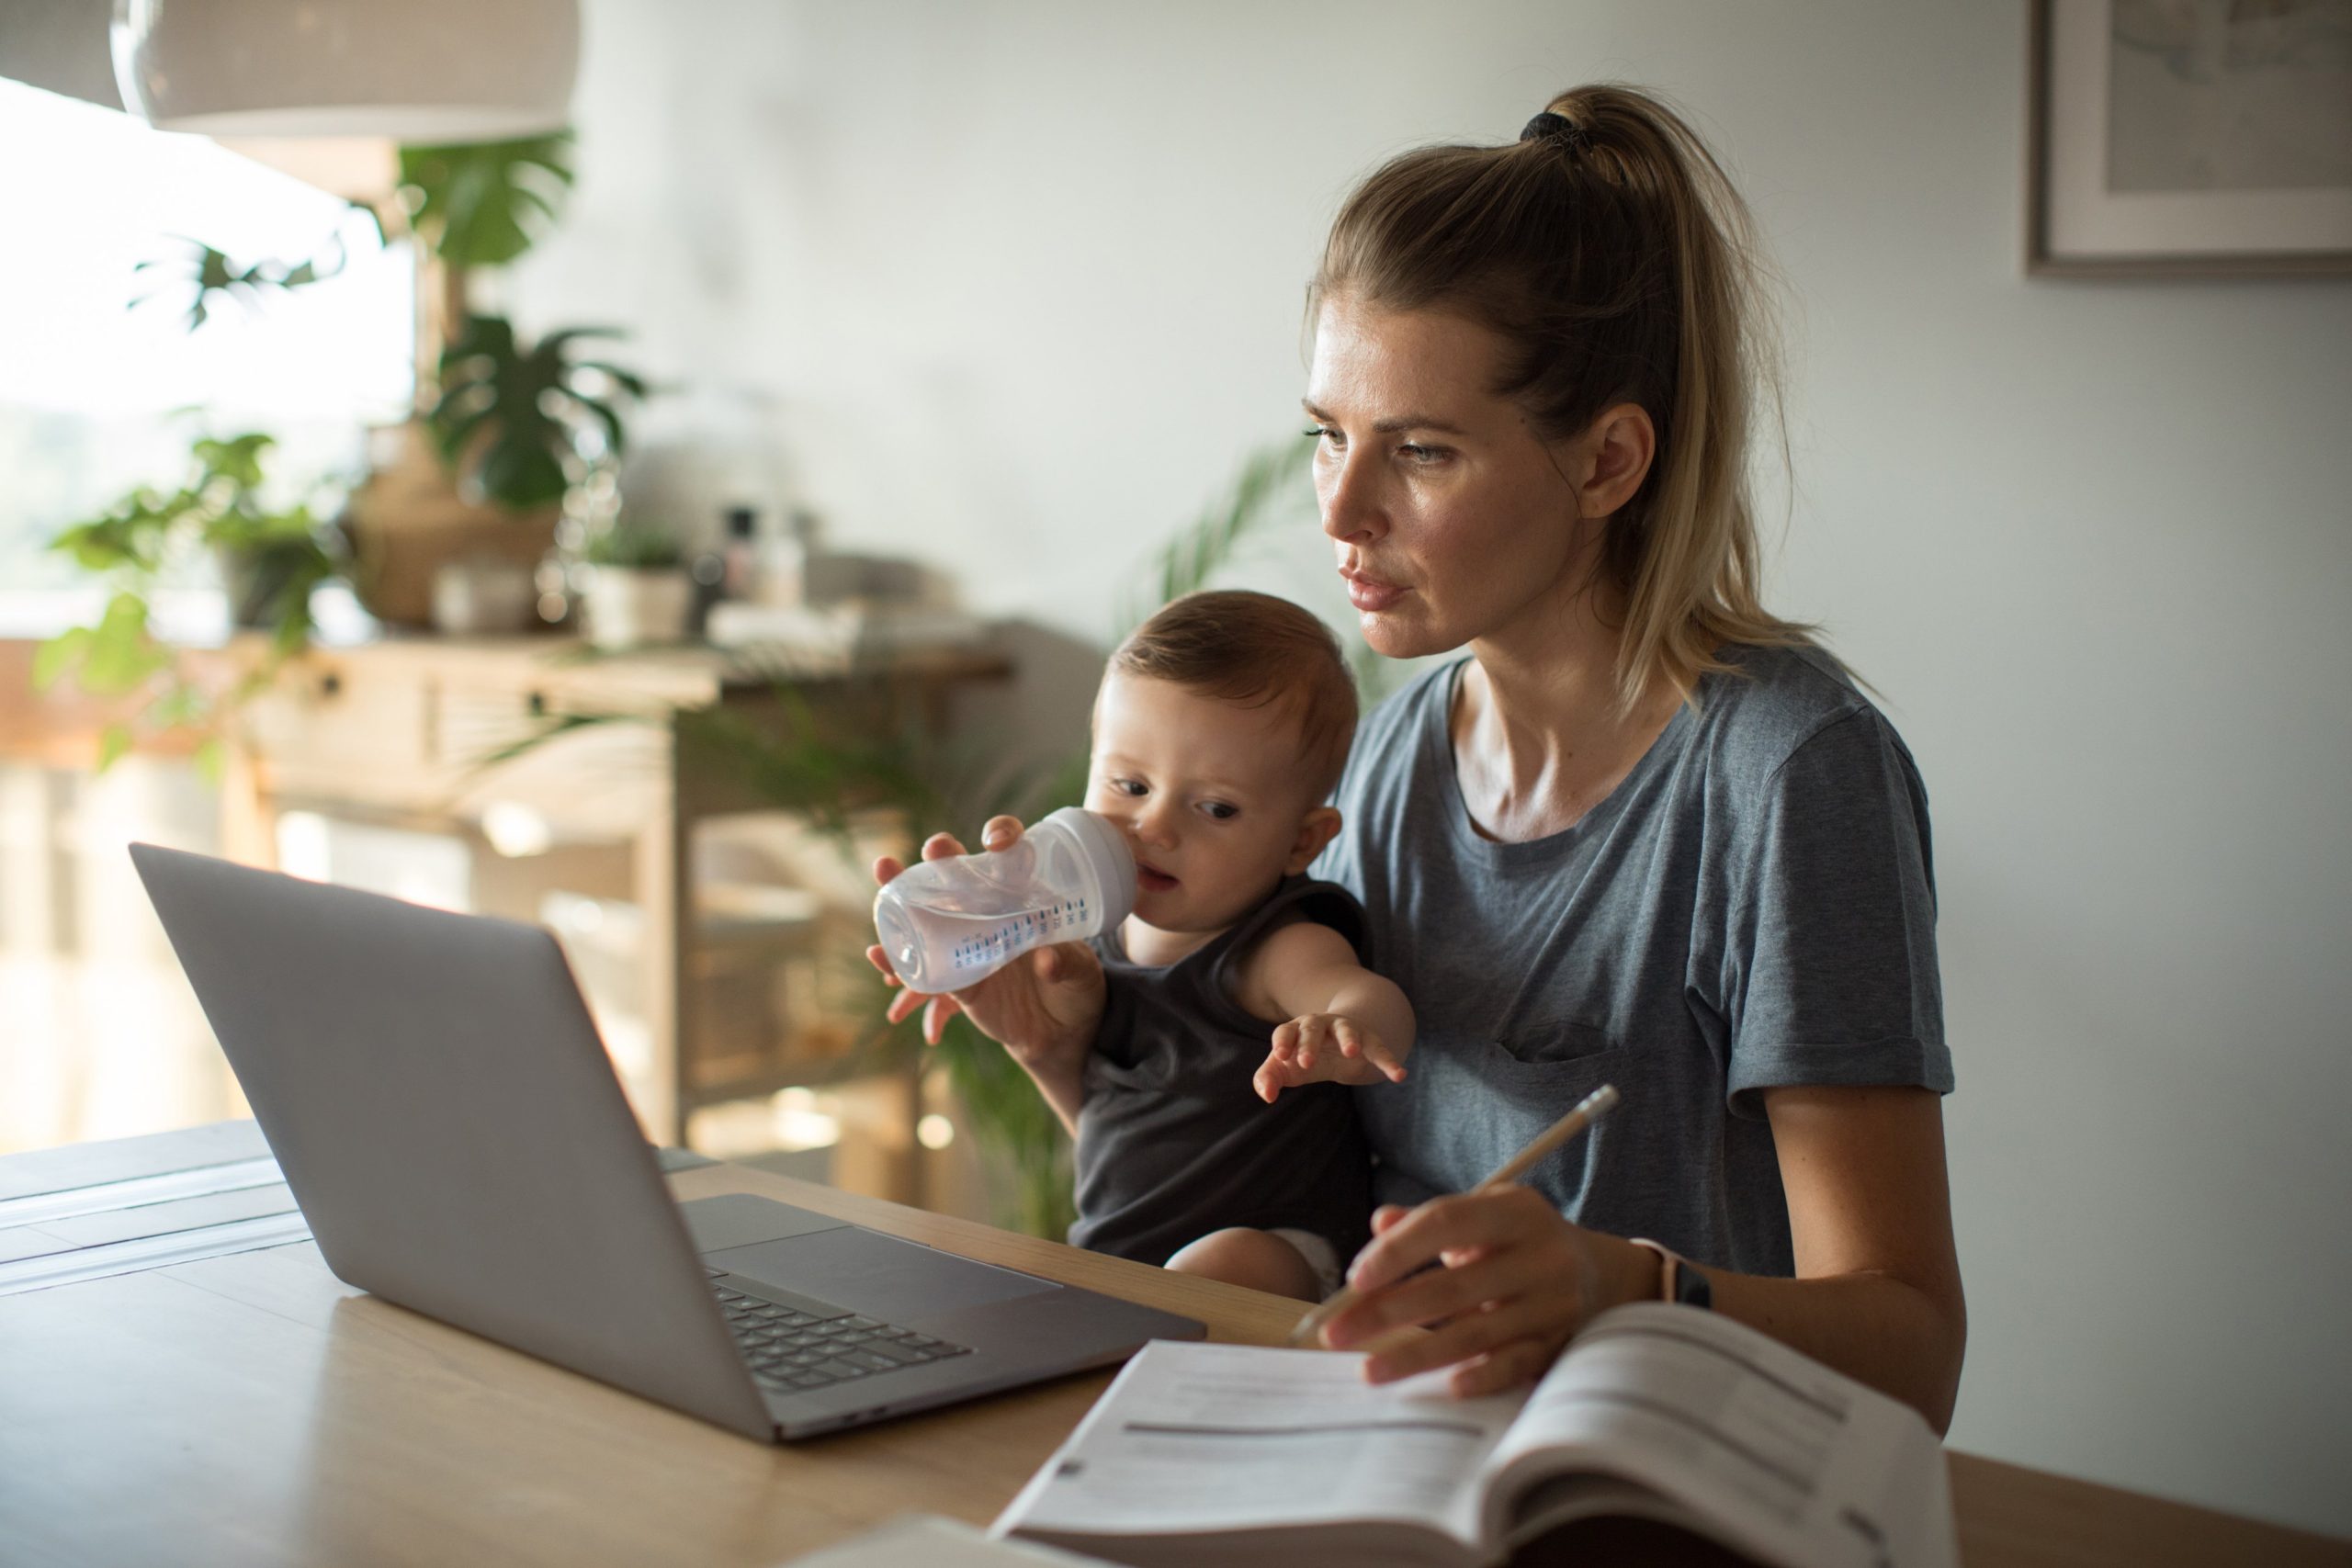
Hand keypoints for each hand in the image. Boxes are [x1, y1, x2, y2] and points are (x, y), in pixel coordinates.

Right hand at [865, 815, 1104, 1088]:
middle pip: (960, 877)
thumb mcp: (1083, 973)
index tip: (996, 842)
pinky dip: (900, 962)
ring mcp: (970, 946)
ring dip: (902, 892)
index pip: (1011, 857)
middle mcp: (992, 916)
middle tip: (934, 848)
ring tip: (883, 873)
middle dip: (942, 857)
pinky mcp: (958, 982)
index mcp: (1026, 901)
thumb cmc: (1078, 989)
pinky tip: (878, 950)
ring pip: (931, 915)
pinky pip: (925, 970)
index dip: (1001, 837)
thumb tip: (1045, 960)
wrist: (1063, 1034)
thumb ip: (1068, 964)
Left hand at [1252, 1014, 1406, 1102]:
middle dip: (1309, 1043)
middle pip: (1312, 1028)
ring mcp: (1345, 1029)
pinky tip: (1399, 1075)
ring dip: (1348, 1039)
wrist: (1339, 1042)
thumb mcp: (1285, 1067)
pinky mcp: (1368, 1040)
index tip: (1279, 1056)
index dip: (1282, 1043)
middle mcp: (1319, 1024)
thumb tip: (1266, 1096)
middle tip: (1306, 1062)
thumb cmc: (1304, 1055)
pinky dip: (1389, 1061)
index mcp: (1295, 1029)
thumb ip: (1268, 1078)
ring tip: (1351, 1052)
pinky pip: (1379, 1049)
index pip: (1285, 1031)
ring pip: (1346, 1029)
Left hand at [1316, 1188, 1650, 1396]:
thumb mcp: (1486, 1214)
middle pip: (1456, 1285)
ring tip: (1369, 1370)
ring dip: (1419, 1354)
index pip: (1449, 1222)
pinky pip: (1518, 1364)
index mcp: (1516, 1211)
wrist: (1601, 1272)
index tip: (1355, 1279)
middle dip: (1389, 1311)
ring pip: (1478, 1332)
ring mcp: (1554, 1303)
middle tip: (1338, 1333)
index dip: (1400, 1250)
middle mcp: (1541, 1255)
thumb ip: (1431, 1220)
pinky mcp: (1561, 1343)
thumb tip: (1380, 1223)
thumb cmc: (1519, 1240)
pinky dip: (1486, 1377)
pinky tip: (1448, 1388)